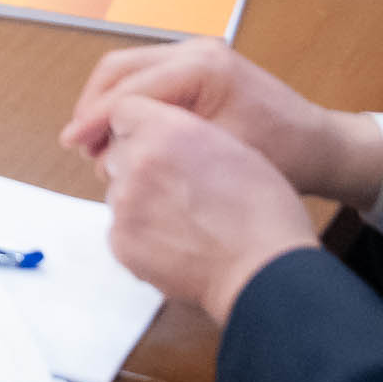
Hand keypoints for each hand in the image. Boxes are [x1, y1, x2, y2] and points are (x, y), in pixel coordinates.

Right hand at [60, 40, 381, 205]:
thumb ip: (162, 144)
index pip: (131, 88)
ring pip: (130, 69)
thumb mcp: (218, 154)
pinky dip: (128, 101)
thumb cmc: (283, 156)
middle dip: (93, 105)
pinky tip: (122, 131)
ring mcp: (198, 53)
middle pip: (121, 68)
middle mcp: (196, 49)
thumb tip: (110, 149)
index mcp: (203, 65)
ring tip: (94, 142)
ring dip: (107, 103)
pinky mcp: (199, 66)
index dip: (95, 117)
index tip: (72, 144)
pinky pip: (148, 76)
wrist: (322, 148)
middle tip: (77, 143)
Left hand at [89, 93, 324, 325]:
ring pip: (118, 191)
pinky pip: (121, 228)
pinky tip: (176, 242)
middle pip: (117, 151)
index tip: (155, 142)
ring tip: (183, 220)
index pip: (123, 110)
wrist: (264, 271)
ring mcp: (125, 203)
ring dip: (139, 200)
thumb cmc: (262, 212)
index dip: (140, 126)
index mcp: (167, 129)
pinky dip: (140, 235)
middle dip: (137, 164)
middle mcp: (138, 160)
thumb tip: (161, 134)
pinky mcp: (121, 241)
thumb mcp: (233, 148)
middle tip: (175, 187)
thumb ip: (185, 133)